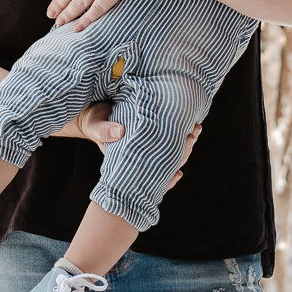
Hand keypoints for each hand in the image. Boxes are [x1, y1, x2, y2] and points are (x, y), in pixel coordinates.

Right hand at [74, 102, 201, 190]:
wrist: (95, 114)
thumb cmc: (95, 122)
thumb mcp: (96, 127)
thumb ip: (104, 131)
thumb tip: (120, 132)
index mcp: (130, 160)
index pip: (151, 175)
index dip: (166, 177)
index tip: (178, 172)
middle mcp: (142, 156)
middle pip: (166, 162)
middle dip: (182, 152)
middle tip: (192, 136)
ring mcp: (148, 145)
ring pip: (171, 150)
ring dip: (185, 142)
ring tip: (196, 129)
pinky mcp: (151, 132)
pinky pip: (169, 137)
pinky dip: (181, 134)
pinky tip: (191, 128)